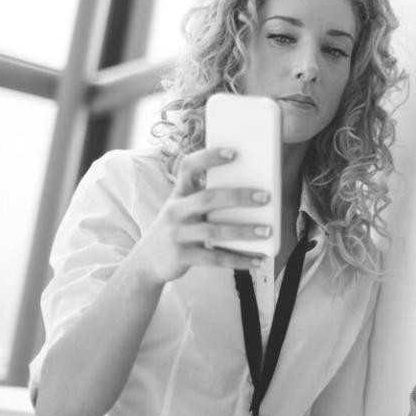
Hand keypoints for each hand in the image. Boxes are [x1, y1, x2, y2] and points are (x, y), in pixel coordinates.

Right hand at [130, 147, 272, 284]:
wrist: (147, 262)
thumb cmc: (177, 229)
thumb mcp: (183, 210)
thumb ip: (206, 201)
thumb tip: (252, 194)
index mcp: (178, 194)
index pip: (188, 167)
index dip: (209, 157)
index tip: (233, 153)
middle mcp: (175, 211)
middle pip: (208, 198)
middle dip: (239, 196)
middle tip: (265, 197)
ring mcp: (177, 234)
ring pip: (214, 231)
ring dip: (244, 231)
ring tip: (267, 231)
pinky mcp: (181, 257)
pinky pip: (215, 258)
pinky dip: (239, 260)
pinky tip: (258, 260)